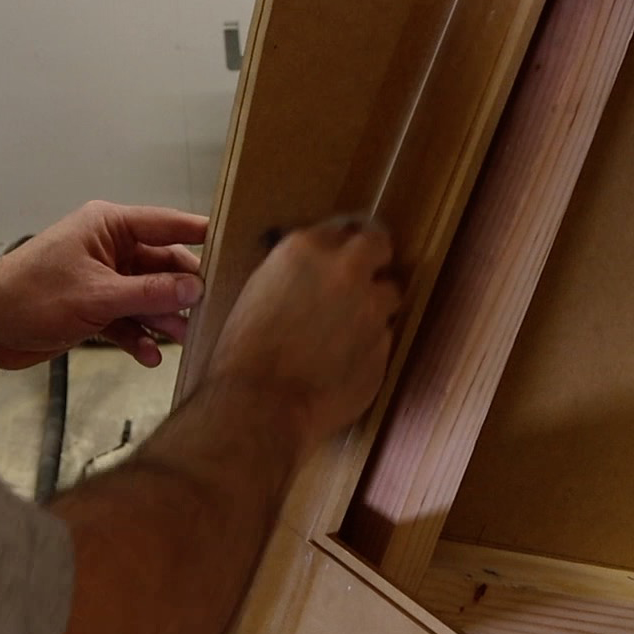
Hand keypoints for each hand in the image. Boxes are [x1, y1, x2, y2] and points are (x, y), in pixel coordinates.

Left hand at [0, 201, 206, 369]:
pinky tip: (148, 357)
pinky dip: (138, 336)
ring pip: (148, 297)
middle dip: (183, 291)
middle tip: (212, 312)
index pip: (167, 224)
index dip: (202, 235)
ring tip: (183, 341)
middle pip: (163, 266)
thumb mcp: (97, 295)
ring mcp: (103, 280)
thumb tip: (196, 288)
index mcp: (110, 227)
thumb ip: (149, 293)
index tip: (238, 247)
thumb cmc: (34, 296)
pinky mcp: (94, 309)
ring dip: (163, 319)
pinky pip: (128, 320)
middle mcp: (111, 249)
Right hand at [206, 217, 401, 455]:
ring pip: (390, 294)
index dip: (343, 245)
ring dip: (375, 306)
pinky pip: (383, 337)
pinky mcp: (384, 347)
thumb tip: (315, 273)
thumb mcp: (260, 291)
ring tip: (349, 329)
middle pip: (379, 245)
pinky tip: (344, 361)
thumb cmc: (243, 351)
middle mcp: (346, 271)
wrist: (260, 405)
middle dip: (373, 259)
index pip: (343, 228)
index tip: (340, 257)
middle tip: (362, 277)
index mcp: (306, 250)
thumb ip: (297, 272)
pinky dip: (369, 345)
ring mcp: (372, 309)